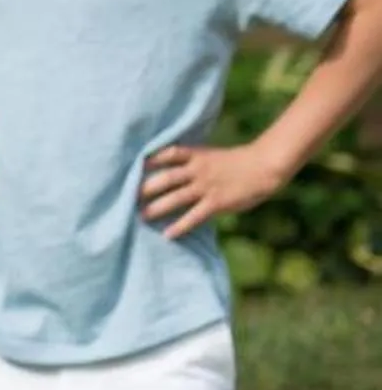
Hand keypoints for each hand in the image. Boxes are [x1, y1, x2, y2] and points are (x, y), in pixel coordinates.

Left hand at [141, 142, 292, 239]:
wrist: (264, 166)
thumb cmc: (238, 162)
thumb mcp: (211, 156)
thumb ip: (193, 161)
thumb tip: (173, 169)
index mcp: (196, 155)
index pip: (166, 154)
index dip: (148, 160)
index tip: (129, 168)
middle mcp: (197, 170)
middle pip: (165, 178)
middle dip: (145, 188)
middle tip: (126, 197)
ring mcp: (206, 186)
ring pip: (175, 198)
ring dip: (156, 208)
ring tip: (141, 217)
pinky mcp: (217, 203)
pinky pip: (194, 216)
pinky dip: (180, 226)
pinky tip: (168, 234)